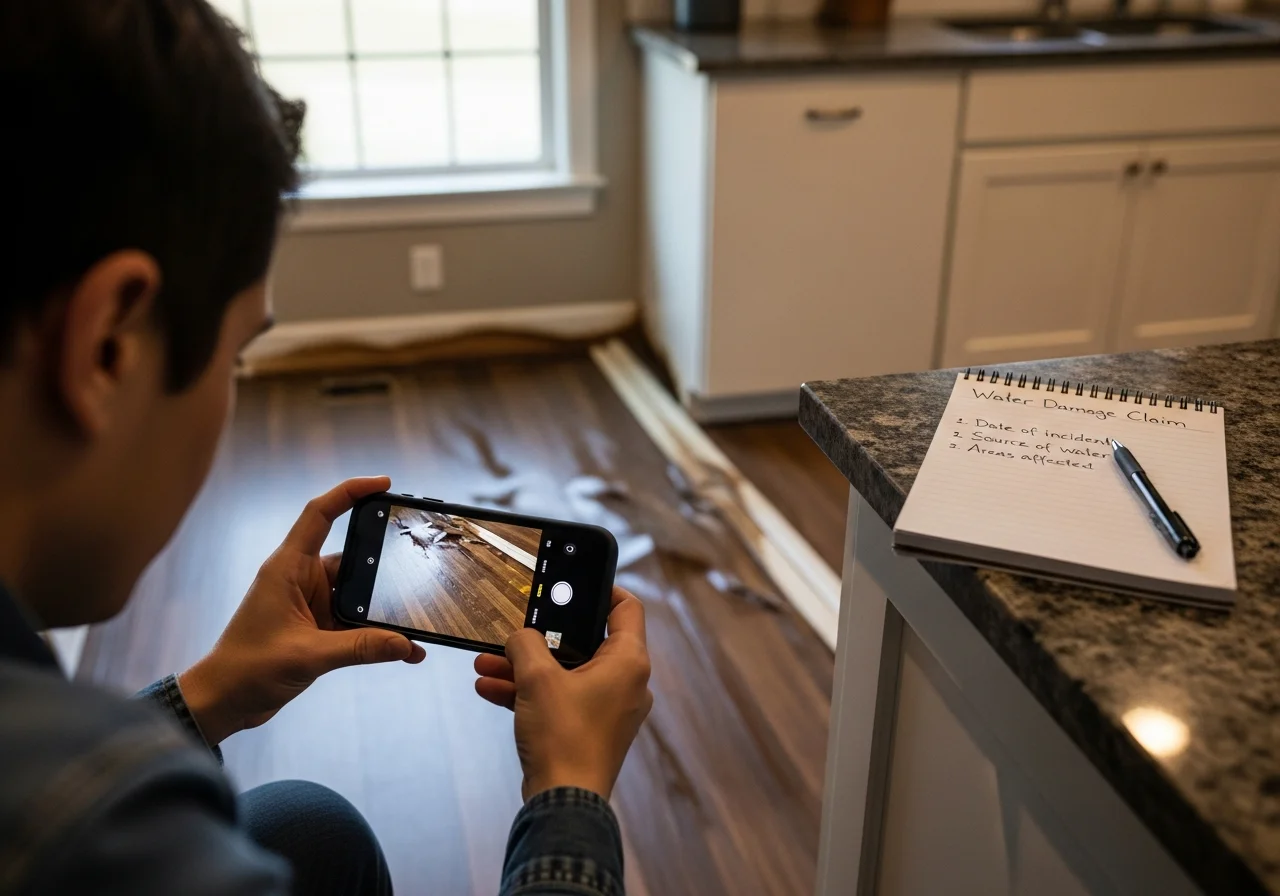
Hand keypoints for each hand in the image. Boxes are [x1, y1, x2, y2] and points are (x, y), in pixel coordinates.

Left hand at [179, 476, 425, 745]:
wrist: (223, 702)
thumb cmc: (247, 669)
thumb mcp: (307, 656)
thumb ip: (359, 648)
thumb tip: (406, 644)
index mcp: (288, 568)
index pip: (320, 514)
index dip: (350, 492)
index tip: (384, 484)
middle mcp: (300, 579)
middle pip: (351, 557)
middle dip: (384, 563)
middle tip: (419, 565)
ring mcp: (310, 603)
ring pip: (358, 592)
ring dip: (383, 606)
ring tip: (417, 615)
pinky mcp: (317, 627)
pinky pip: (356, 622)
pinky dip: (377, 632)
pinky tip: (403, 648)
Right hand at [474, 587, 651, 800]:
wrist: (563, 804)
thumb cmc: (563, 738)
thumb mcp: (537, 679)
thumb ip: (526, 645)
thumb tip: (520, 637)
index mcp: (628, 662)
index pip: (627, 608)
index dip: (603, 589)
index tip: (577, 582)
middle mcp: (626, 683)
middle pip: (586, 642)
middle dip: (542, 637)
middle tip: (516, 628)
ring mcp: (609, 709)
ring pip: (566, 673)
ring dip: (526, 666)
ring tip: (487, 661)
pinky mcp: (590, 730)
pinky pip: (560, 699)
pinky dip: (530, 692)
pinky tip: (490, 688)